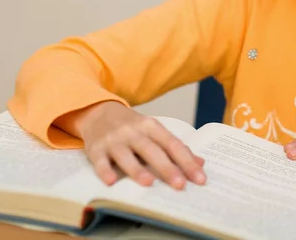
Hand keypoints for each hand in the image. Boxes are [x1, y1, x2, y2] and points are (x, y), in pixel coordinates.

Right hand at [60, 101, 206, 188]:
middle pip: (152, 150)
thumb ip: (175, 147)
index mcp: (152, 126)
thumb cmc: (132, 127)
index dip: (187, 162)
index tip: (200, 178)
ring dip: (137, 169)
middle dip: (167, 168)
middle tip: (180, 185)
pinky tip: (111, 182)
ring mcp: (113, 140)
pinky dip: (105, 171)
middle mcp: (133, 131)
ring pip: (126, 155)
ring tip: (149, 183)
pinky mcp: (95, 149)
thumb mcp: (154, 131)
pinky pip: (100, 161)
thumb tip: (200, 163)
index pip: (173, 145)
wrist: (98, 111)